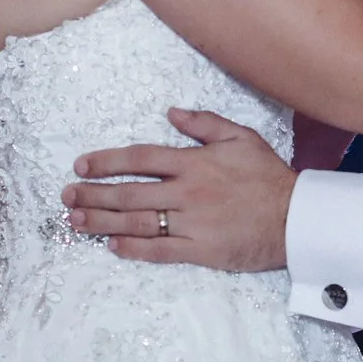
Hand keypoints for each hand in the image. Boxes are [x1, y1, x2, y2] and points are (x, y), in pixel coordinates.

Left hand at [62, 108, 296, 270]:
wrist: (296, 217)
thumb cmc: (268, 176)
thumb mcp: (241, 137)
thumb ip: (204, 123)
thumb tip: (171, 111)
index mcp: (194, 162)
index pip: (140, 158)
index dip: (107, 161)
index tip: (81, 165)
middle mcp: (188, 191)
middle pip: (130, 192)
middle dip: (93, 193)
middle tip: (66, 195)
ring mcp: (193, 222)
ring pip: (138, 221)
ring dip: (103, 220)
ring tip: (76, 220)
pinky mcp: (202, 250)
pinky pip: (160, 250)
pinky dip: (134, 248)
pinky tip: (111, 245)